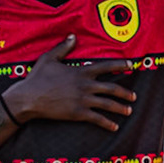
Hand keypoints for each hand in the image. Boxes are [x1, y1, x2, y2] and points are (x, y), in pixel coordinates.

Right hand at [3, 36, 135, 129]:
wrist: (29, 98)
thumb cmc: (37, 78)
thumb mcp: (49, 58)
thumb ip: (63, 47)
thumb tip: (72, 36)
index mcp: (81, 71)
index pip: (106, 66)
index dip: (120, 65)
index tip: (132, 65)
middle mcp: (85, 85)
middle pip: (112, 88)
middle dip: (125, 93)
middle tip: (134, 96)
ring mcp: (83, 100)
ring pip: (108, 104)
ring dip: (120, 108)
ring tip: (128, 111)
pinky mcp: (78, 113)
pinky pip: (97, 119)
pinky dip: (107, 123)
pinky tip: (115, 127)